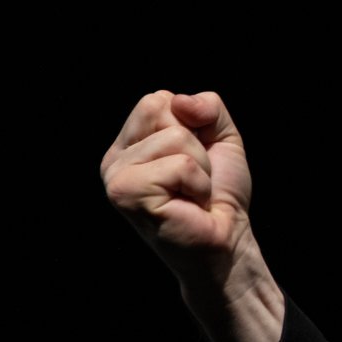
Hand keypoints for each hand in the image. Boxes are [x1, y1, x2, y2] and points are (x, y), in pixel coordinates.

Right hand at [101, 90, 255, 287]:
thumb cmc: (219, 193)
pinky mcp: (127, 195)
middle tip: (193, 178)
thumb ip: (208, 106)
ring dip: (201, 168)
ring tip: (191, 194)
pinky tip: (188, 205)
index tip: (194, 159)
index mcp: (129, 144)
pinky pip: (180, 164)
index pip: (157, 100)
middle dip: (195, 142)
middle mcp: (114, 160)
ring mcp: (116, 177)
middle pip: (160, 109)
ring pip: (175, 137)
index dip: (192, 124)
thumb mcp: (221, 136)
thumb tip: (181, 101)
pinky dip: (198, 184)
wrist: (227, 241)